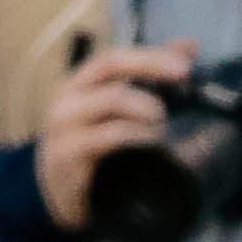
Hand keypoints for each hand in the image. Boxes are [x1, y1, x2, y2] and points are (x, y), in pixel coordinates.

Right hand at [35, 40, 195, 234]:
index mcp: (82, 84)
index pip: (114, 57)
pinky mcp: (69, 155)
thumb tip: (189, 47)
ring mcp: (67, 125)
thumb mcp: (114, 112)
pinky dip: (134, 135)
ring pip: (109, 100)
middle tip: (183, 75)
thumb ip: (150, 79)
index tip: (186, 61)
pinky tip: (152, 141)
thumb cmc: (89, 148)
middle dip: (149, 65)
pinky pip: (105, 138)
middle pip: (109, 65)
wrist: (53, 193)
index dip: (149, 55)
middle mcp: (71, 97)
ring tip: (164, 118)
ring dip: (144, 104)